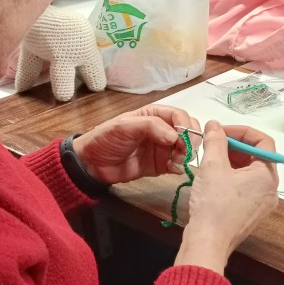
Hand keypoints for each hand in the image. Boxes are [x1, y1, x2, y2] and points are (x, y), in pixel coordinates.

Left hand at [72, 104, 199, 184]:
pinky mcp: (161, 165)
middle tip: (184, 152)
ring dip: (187, 155)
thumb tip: (176, 136)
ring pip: (186, 148)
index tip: (184, 139)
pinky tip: (173, 169)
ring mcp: (163, 148)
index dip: (186, 126)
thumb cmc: (106, 139)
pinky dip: (180, 167)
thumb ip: (151, 126)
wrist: (92, 164)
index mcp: (154, 115)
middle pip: (188, 131)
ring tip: (176, 162)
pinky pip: (178, 164)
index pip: (179, 115)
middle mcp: (162, 130)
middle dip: (191, 140)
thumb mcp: (125, 126)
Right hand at [175, 121, 279, 274]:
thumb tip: (214, 125)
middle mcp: (270, 190)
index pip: (263, 142)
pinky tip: (212, 177)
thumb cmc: (213, 204)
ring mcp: (262, 204)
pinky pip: (245, 188)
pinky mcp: (250, 214)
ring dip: (231, 161)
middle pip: (257, 157)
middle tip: (213, 143)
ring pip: (249, 173)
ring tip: (210, 159)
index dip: (242, 131)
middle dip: (234, 146)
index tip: (221, 131)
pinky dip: (231, 177)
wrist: (207, 243)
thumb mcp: (213, 166)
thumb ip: (216, 140)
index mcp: (268, 176)